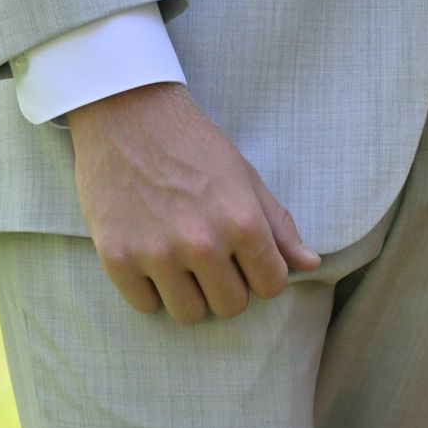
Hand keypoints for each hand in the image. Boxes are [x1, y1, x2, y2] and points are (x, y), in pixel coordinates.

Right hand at [68, 83, 319, 323]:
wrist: (127, 113)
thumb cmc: (192, 142)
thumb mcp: (244, 175)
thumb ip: (277, 224)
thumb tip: (310, 264)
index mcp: (241, 221)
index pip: (272, 286)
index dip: (263, 273)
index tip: (247, 258)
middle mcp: (202, 243)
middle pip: (231, 306)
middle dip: (227, 285)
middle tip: (211, 256)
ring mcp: (157, 254)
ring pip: (189, 314)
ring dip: (189, 293)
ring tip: (181, 259)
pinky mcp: (117, 260)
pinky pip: (146, 306)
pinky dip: (150, 288)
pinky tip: (149, 255)